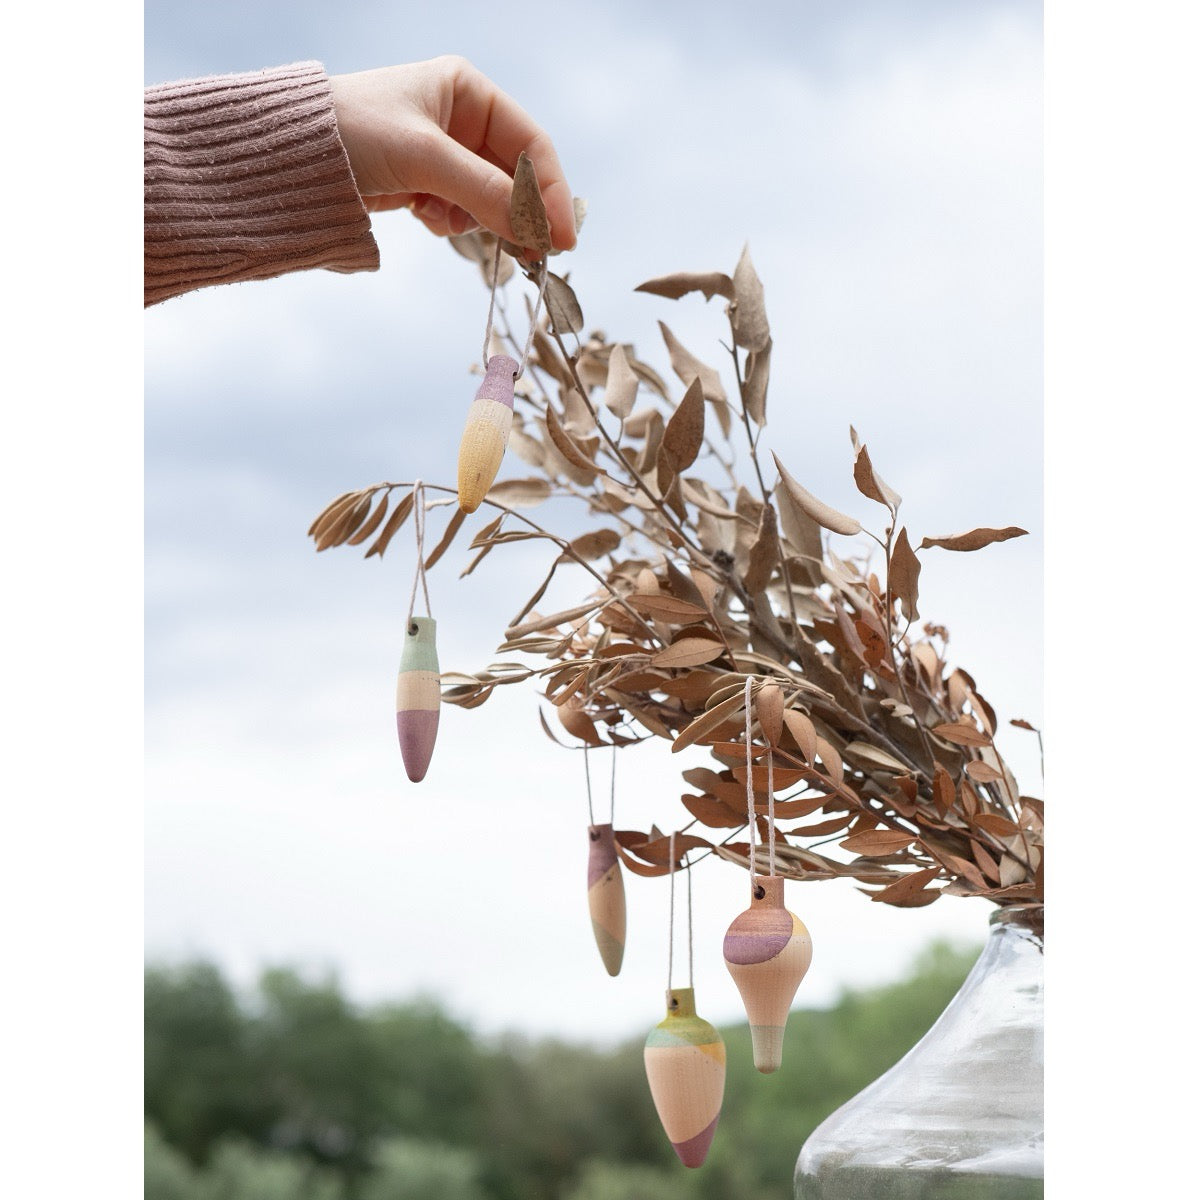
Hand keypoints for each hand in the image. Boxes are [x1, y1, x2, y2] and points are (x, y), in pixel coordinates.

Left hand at [329, 57, 575, 253]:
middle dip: (517, 213)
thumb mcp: (424, 158)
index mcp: (467, 91)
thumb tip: (535, 229)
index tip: (562, 238)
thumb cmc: (352, 133)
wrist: (287, 158)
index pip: (531, 143)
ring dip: (475, 217)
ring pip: (489, 199)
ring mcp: (443, 154)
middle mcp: (461, 119)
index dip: (550, 192)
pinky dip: (448, 221)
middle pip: (514, 176)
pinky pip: (460, 211)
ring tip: (442, 218)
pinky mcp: (424, 183)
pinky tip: (421, 215)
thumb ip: (485, 192)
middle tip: (533, 255)